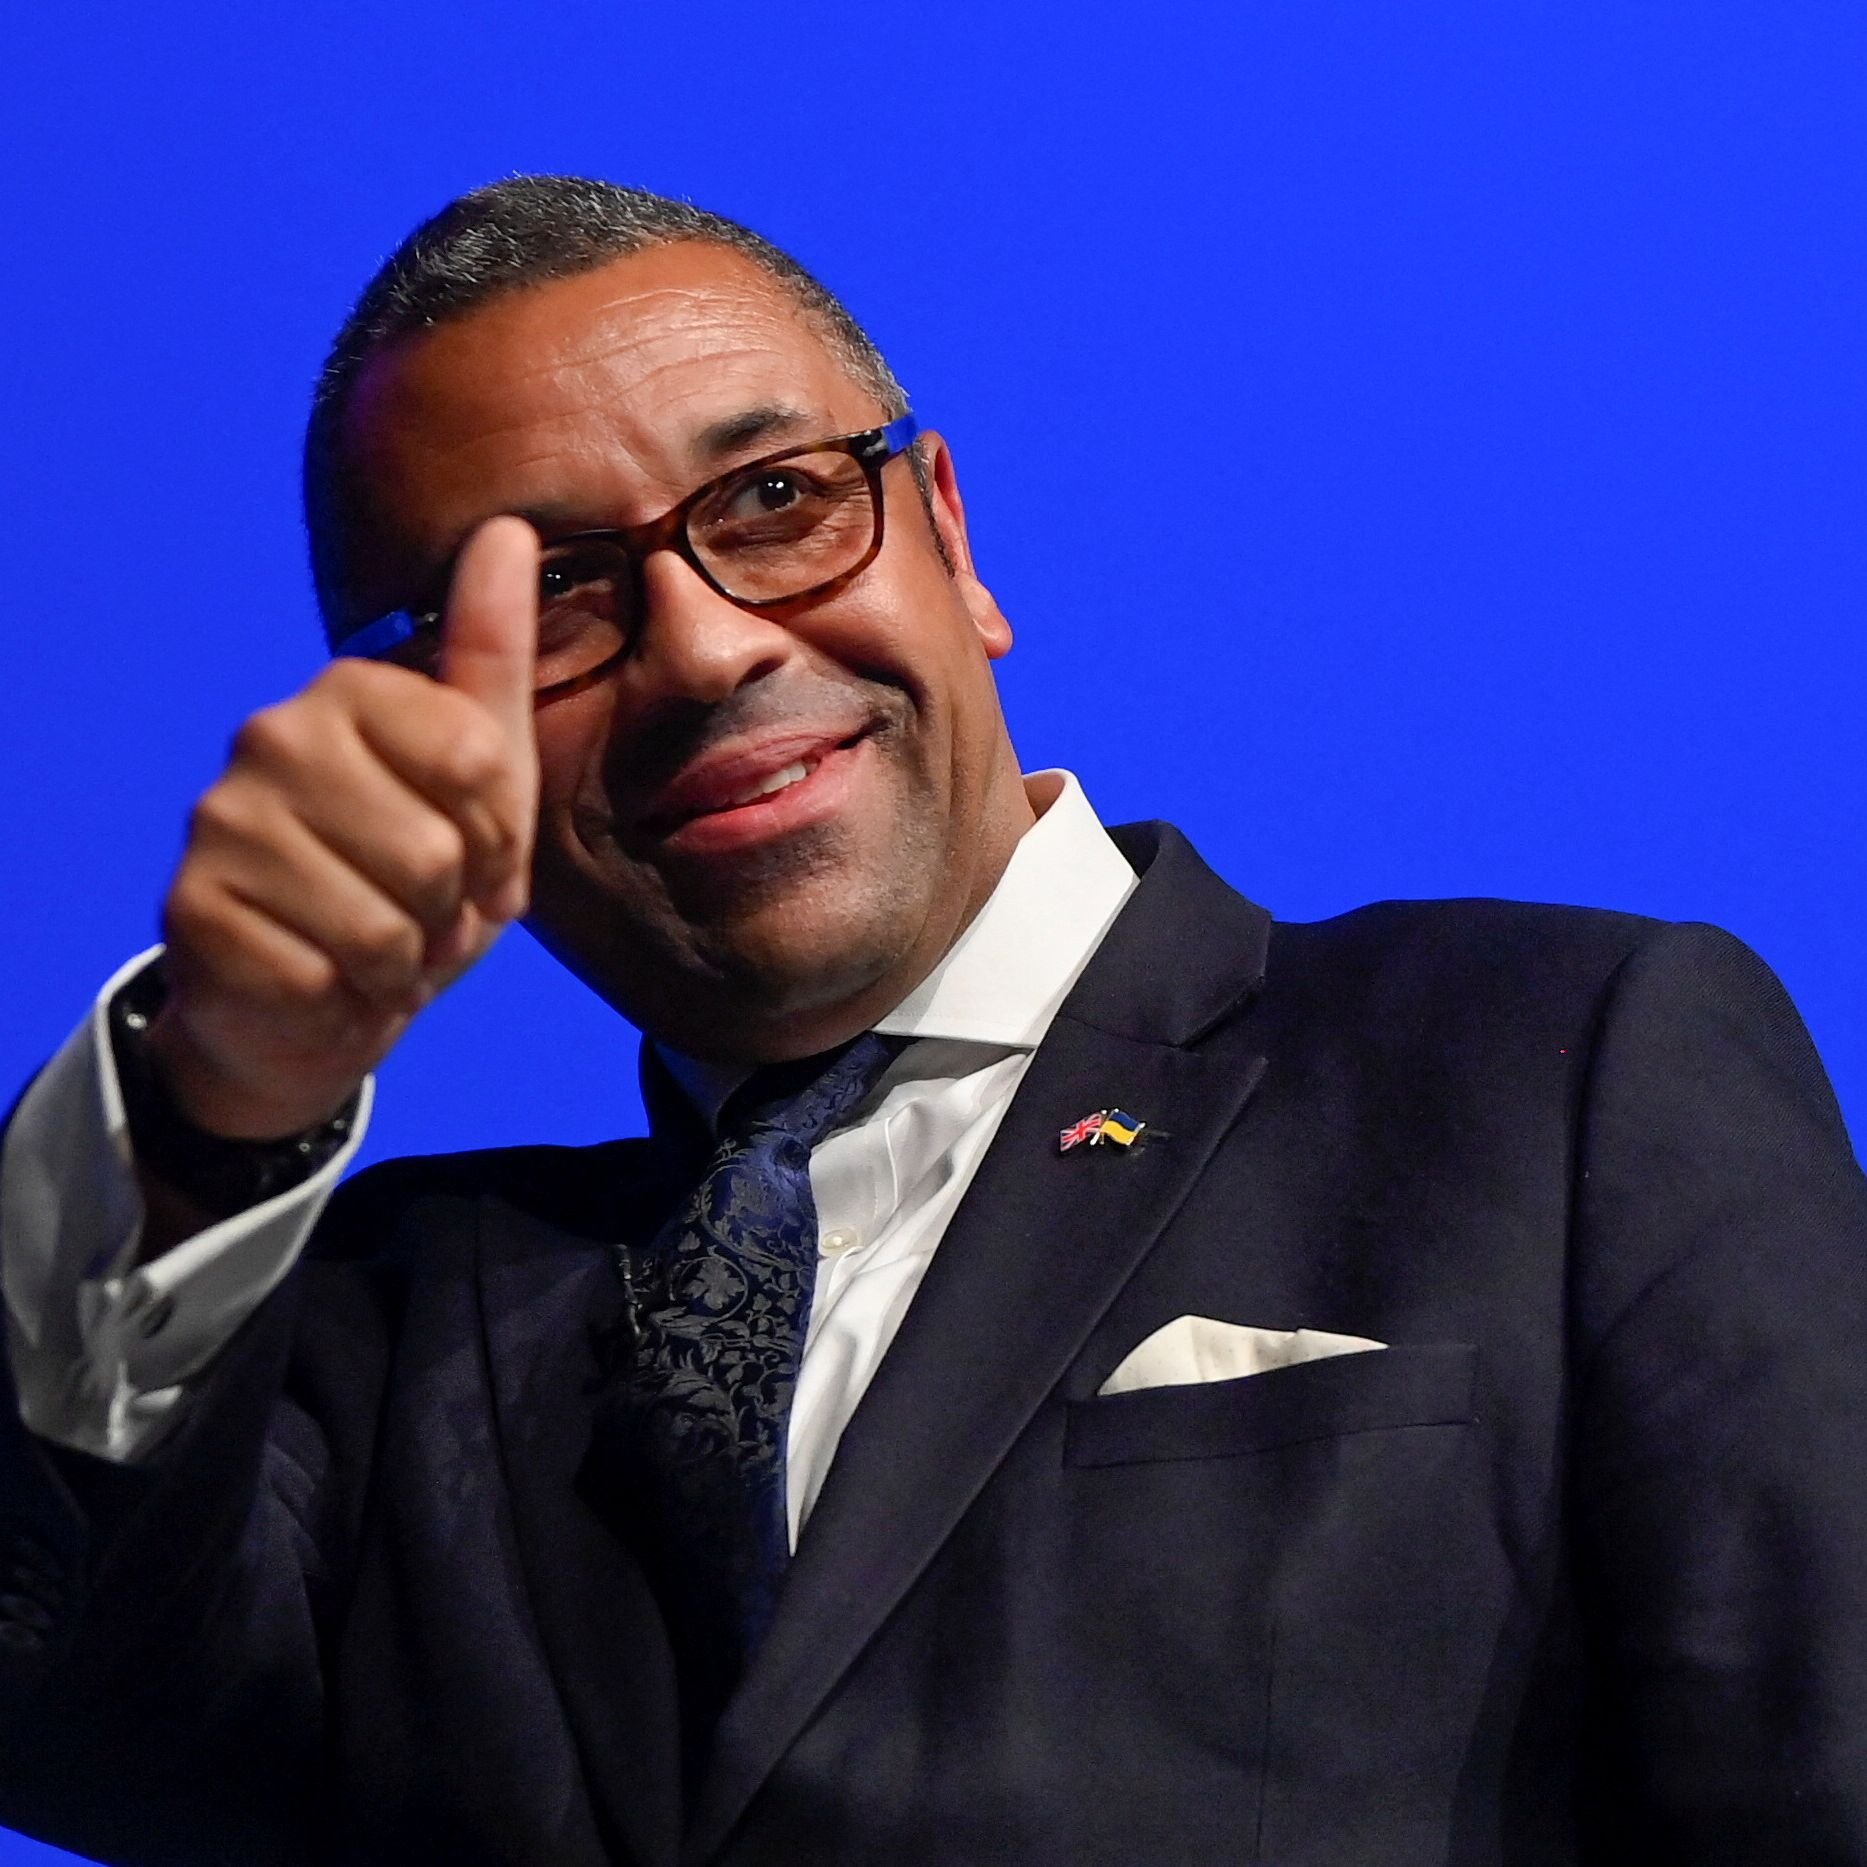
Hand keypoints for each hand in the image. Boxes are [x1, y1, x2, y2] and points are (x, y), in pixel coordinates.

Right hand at [145, 517, 539, 1139]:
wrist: (324, 993)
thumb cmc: (417, 876)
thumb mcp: (483, 771)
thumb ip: (494, 655)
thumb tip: (510, 529)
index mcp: (351, 691)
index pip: (481, 766)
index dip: (499, 840)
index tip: (475, 853)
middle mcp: (269, 735)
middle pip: (435, 851)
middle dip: (450, 909)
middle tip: (419, 909)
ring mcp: (218, 820)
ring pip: (381, 923)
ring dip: (400, 959)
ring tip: (376, 945)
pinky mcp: (190, 908)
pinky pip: (322, 974)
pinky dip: (344, 998)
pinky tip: (322, 977)